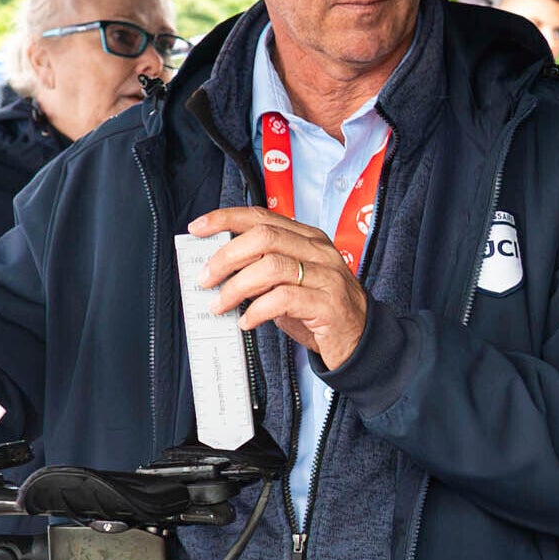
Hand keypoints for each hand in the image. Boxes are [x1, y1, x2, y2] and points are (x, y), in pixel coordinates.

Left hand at [188, 206, 370, 370]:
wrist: (360, 341)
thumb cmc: (321, 312)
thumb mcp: (290, 284)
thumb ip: (261, 272)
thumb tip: (219, 269)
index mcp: (309, 239)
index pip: (262, 217)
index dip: (226, 219)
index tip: (198, 229)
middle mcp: (319, 251)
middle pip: (263, 237)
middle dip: (226, 256)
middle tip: (206, 278)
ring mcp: (327, 276)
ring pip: (271, 266)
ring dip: (236, 286)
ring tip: (220, 304)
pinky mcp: (329, 304)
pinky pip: (284, 299)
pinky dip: (257, 310)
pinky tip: (247, 321)